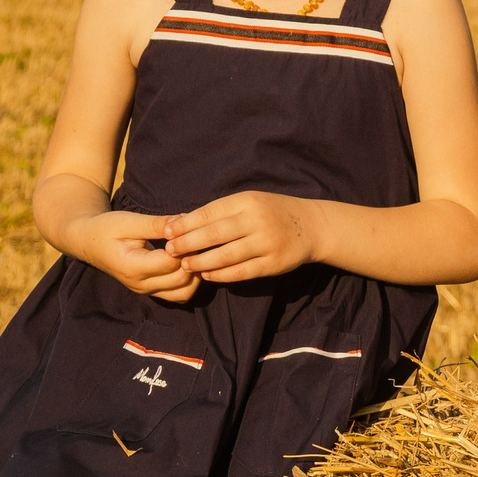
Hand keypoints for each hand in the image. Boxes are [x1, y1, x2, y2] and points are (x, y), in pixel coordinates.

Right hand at [69, 210, 199, 301]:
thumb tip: (183, 221)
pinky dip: (189, 282)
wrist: (90, 243)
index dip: (184, 246)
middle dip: (193, 259)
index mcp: (133, 267)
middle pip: (182, 279)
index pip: (172, 262)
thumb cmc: (107, 229)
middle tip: (194, 239)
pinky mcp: (152, 292)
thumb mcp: (129, 221)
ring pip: (185, 292)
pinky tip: (186, 262)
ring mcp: (147, 291)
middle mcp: (141, 285)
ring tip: (191, 251)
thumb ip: (156, 224)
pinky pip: (179, 294)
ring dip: (194, 273)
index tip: (186, 229)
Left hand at [163, 191, 316, 283]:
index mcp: (247, 201)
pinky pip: (242, 272)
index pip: (209, 213)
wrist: (311, 226)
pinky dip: (222, 275)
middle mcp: (257, 221)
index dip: (185, 224)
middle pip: (215, 234)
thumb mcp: (249, 202)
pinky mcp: (274, 264)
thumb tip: (181, 221)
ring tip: (185, 265)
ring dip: (201, 261)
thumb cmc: (272, 211)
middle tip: (169, 250)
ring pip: (226, 256)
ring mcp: (267, 243)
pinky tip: (207, 275)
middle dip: (188, 243)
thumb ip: (219, 212)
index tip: (166, 232)